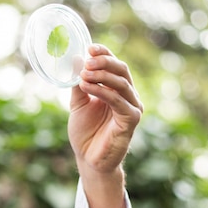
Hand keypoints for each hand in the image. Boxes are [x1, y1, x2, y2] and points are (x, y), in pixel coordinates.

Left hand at [68, 44, 142, 175]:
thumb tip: (75, 60)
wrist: (88, 159)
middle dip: (103, 62)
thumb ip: (78, 83)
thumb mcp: (78, 104)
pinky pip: (118, 101)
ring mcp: (132, 107)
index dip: (104, 54)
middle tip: (86, 60)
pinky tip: (86, 86)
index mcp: (116, 89)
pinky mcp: (131, 120)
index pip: (114, 65)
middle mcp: (128, 96)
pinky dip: (102, 91)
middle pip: (121, 70)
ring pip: (121, 83)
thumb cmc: (86, 133)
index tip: (89, 47)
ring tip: (83, 74)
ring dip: (101, 76)